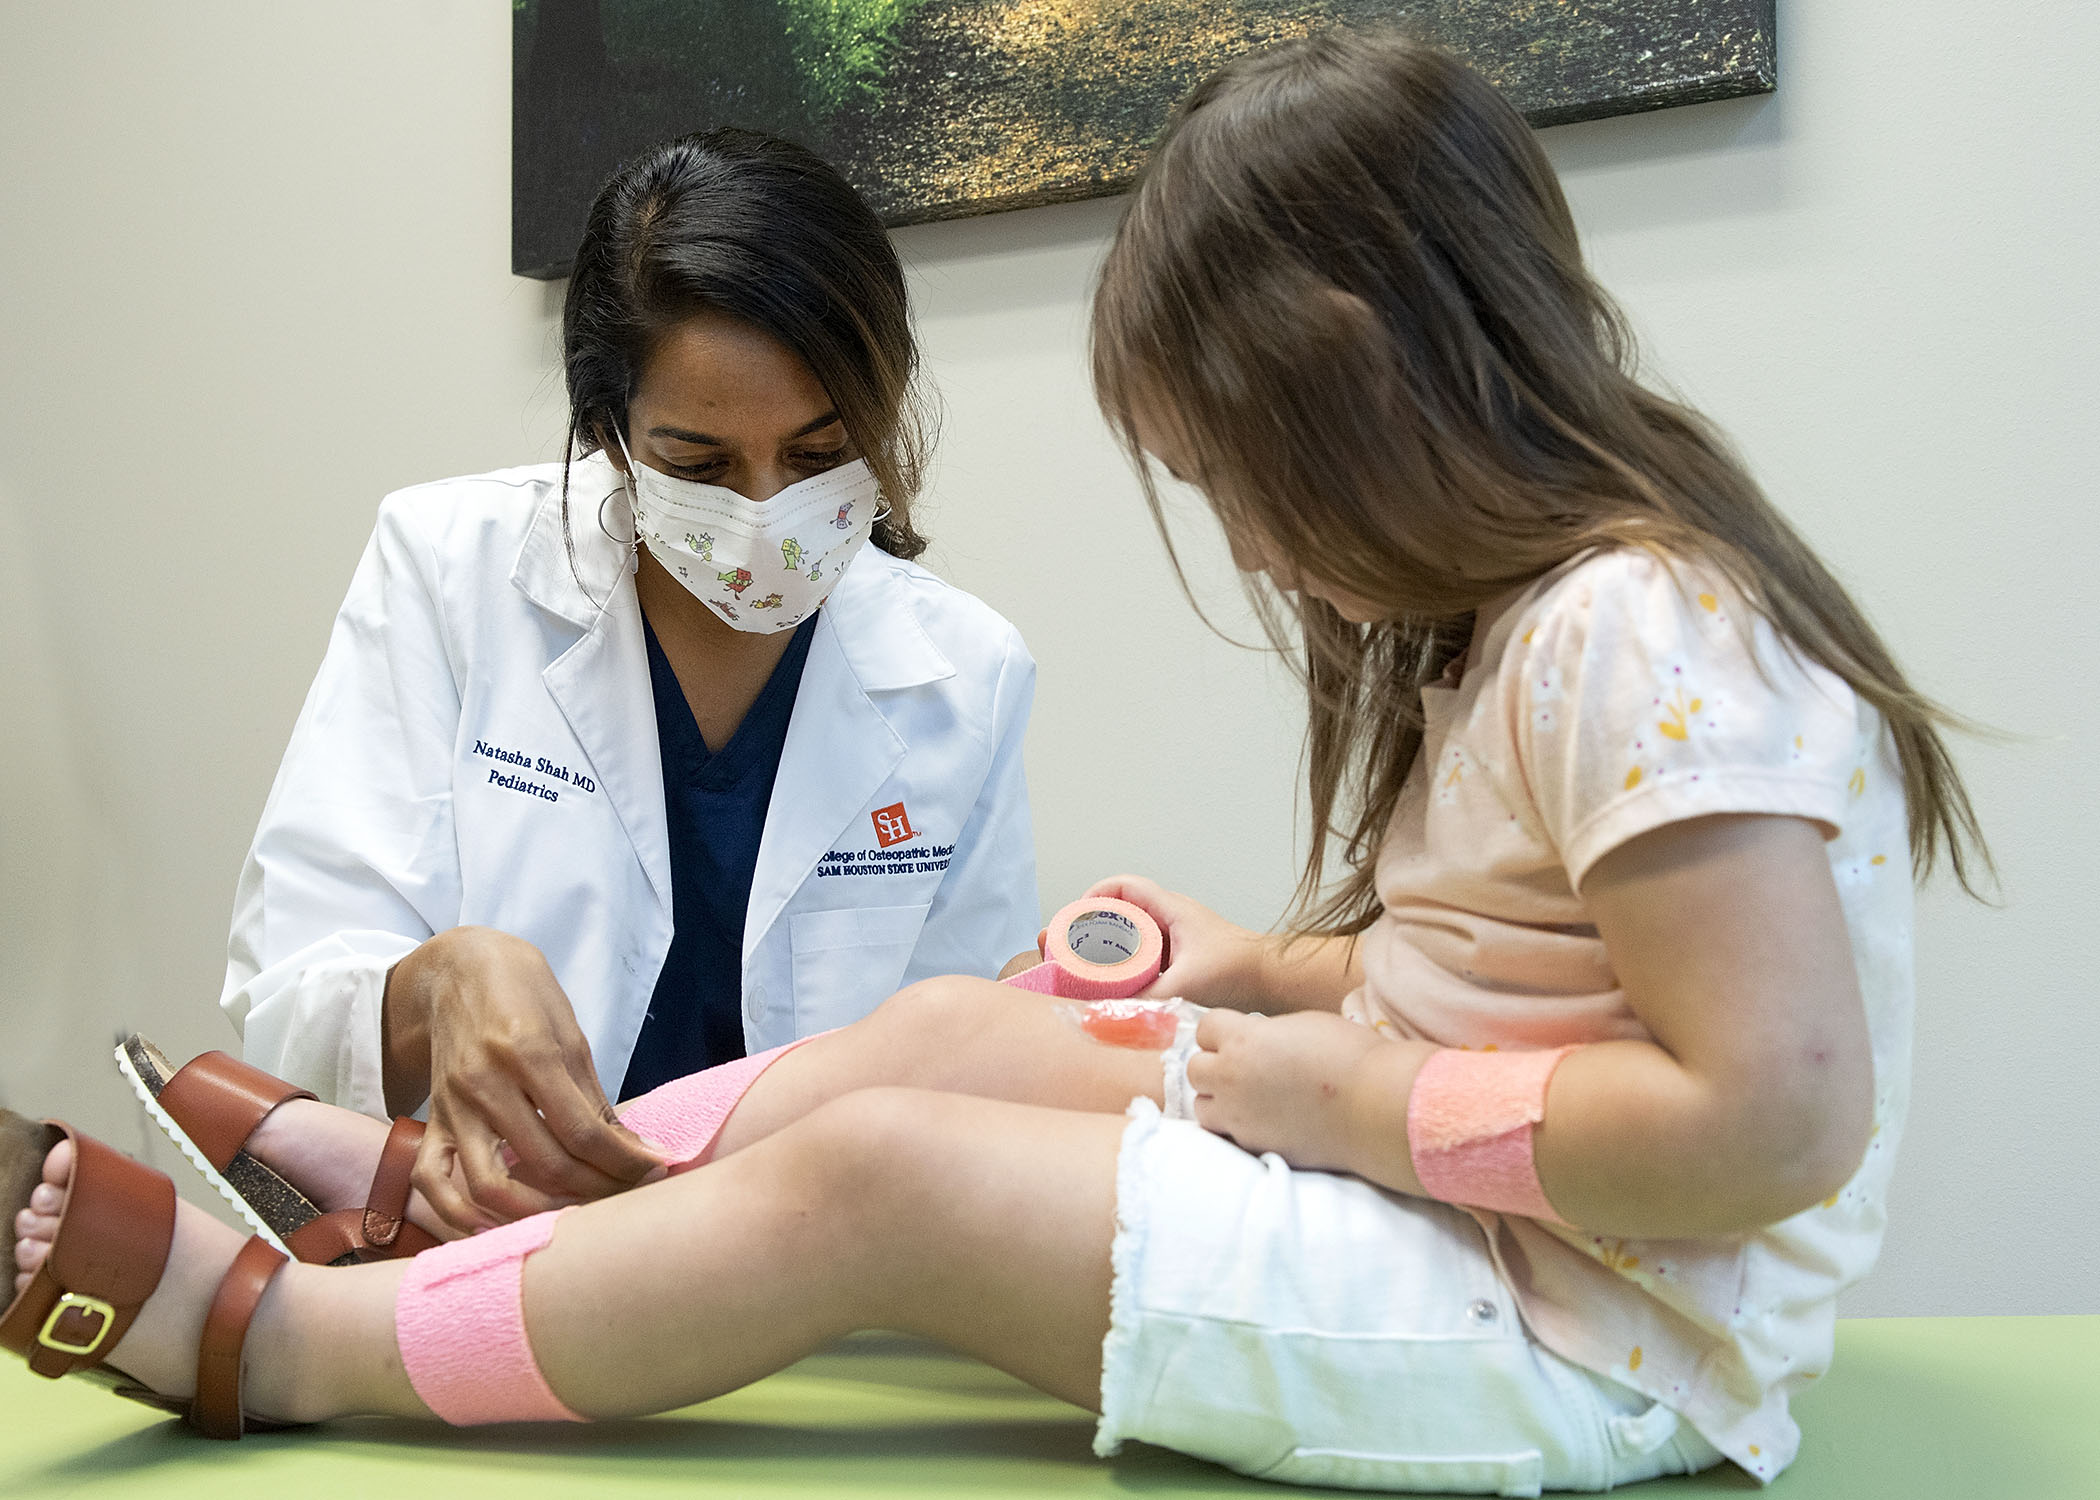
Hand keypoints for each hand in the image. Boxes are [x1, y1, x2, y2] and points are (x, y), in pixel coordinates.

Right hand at [385, 926, 664, 1231]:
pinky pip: (432, 1179)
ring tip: (575, 1216)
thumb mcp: (570, 1033)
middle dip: (596, 1188)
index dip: (624, 1160)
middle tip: (626, 1194)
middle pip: (546, 1163)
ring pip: (490, 1184)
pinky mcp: (431, 1118)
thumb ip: (594, 1097)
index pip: (584, 1131)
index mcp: (529, 1052)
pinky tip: (493, 1228)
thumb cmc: (525, 995)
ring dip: (536, 1213)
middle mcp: (486, 1082)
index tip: (654, 1170)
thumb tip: (632, 1150)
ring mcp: (453, 1105)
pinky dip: (457, 1213)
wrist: (460, 968)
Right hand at [1081, 874, 1270, 1007]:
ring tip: (1085, 965)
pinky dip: (1127, 962)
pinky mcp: (1183, 956)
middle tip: (1071, 945)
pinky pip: (1146, 952)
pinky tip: (1116, 983)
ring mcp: (1178, 936)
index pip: (1124, 887)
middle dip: (1093, 925)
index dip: (1095, 896)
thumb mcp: (1187, 984)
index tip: (1076, 918)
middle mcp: (1172, 917)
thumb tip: (1111, 1012)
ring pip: (1133, 932)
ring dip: (1109, 945)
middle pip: (1122, 909)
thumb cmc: (1240, 970)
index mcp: (1171, 909)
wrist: (1274, 979)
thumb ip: (1148, 999)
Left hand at [1186, 1009, 1383, 1169]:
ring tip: (1247, 1097)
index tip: (1239, 1036)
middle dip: (1214, 1064)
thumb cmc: (1349, 1055)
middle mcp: (1231, 1077)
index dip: (1222, 1031)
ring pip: (1202, 1106)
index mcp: (1243, 1040)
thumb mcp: (1302, 1025)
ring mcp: (1240, 1116)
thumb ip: (1265, 1033)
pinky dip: (1238, 1126)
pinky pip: (1228, 1134)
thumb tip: (1253, 1042)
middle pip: (1195, 1068)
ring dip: (1218, 1099)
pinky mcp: (1254, 1146)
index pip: (1205, 1029)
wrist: (1375, 1107)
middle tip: (1242, 1067)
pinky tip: (1263, 1120)